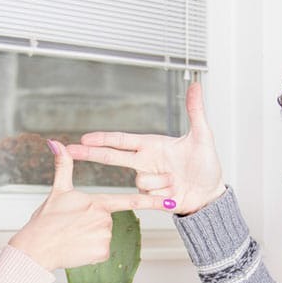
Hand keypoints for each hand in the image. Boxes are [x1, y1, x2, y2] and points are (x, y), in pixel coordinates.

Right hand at [9, 140, 171, 270]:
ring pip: (105, 236)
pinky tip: (78, 249)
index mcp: (97, 202)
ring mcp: (105, 236)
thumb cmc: (46, 220)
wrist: (37, 247)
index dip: (149, 200)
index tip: (168, 201)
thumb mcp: (57, 191)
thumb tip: (56, 142)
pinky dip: (91, 251)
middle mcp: (105, 219)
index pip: (128, 200)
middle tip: (73, 226)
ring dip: (91, 238)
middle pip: (108, 220)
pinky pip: (102, 251)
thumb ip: (63, 166)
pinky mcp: (102, 252)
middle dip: (93, 224)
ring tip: (74, 237)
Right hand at [67, 82, 225, 214]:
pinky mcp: (151, 197)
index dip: (103, 138)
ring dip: (163, 181)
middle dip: (91, 154)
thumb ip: (195, 111)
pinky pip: (150, 194)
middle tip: (70, 150)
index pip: (122, 140)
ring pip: (142, 180)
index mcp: (152, 145)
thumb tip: (196, 86)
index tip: (84, 137)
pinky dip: (165, 193)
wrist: (210, 193)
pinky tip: (176, 192)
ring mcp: (147, 180)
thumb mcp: (203, 136)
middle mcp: (146, 161)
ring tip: (178, 180)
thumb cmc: (207, 165)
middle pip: (112, 158)